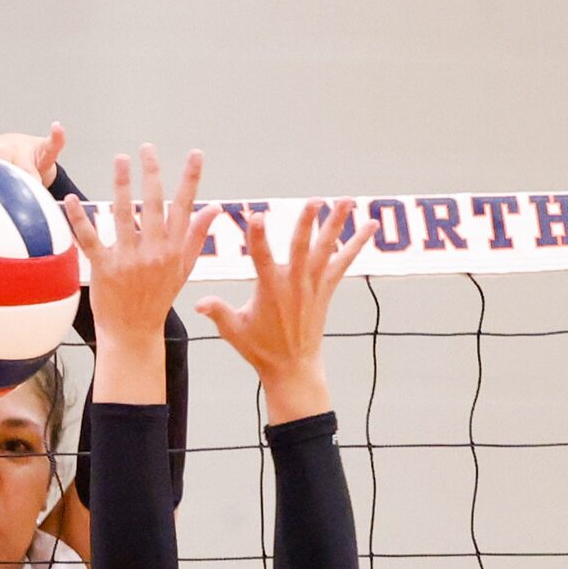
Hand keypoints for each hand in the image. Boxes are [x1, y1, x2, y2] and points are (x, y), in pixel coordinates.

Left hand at [0, 123, 66, 187]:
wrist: (23, 146)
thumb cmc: (1, 163)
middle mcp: (4, 150)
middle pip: (6, 172)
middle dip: (8, 186)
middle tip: (7, 203)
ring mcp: (25, 149)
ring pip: (28, 168)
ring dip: (30, 180)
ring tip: (32, 187)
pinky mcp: (44, 149)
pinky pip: (52, 144)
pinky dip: (56, 137)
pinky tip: (57, 128)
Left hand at [62, 147, 217, 403]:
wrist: (134, 333)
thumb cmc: (157, 299)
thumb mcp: (183, 269)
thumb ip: (196, 236)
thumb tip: (214, 208)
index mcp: (173, 251)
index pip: (184, 208)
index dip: (190, 180)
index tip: (195, 154)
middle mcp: (154, 253)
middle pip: (154, 205)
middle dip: (152, 173)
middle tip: (147, 148)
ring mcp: (129, 261)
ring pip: (124, 215)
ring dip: (121, 185)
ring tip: (120, 160)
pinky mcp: (105, 269)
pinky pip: (90, 239)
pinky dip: (79, 219)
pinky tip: (72, 199)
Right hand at [195, 199, 372, 423]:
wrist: (293, 369)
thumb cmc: (260, 349)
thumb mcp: (234, 331)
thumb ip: (217, 313)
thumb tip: (197, 303)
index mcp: (270, 290)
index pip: (261, 258)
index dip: (258, 237)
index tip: (256, 215)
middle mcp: (294, 285)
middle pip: (301, 248)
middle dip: (306, 224)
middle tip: (314, 201)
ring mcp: (313, 286)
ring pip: (326, 249)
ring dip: (336, 224)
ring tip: (347, 200)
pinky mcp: (326, 290)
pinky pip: (343, 262)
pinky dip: (356, 244)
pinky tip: (370, 226)